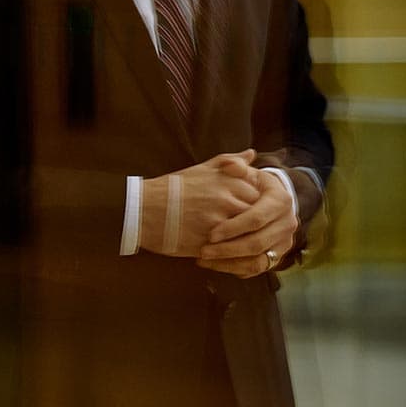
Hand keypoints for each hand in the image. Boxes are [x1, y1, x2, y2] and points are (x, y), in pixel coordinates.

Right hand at [139, 150, 264, 255]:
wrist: (143, 209)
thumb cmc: (172, 188)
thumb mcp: (201, 168)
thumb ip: (229, 161)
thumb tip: (251, 154)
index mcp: (229, 181)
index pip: (262, 195)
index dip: (257, 205)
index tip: (247, 210)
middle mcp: (228, 199)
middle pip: (258, 216)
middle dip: (254, 224)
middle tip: (247, 229)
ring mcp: (221, 221)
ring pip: (248, 235)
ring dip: (246, 239)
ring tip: (236, 241)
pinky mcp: (211, 242)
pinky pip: (233, 250)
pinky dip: (233, 252)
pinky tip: (226, 251)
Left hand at [198, 172, 297, 278]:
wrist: (269, 197)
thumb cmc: (251, 183)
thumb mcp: (246, 172)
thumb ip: (235, 166)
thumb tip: (231, 165)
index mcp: (280, 201)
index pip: (257, 219)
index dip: (233, 228)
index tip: (210, 234)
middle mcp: (287, 224)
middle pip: (257, 243)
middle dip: (228, 249)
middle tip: (203, 251)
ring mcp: (284, 242)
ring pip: (258, 261)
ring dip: (229, 263)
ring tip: (204, 259)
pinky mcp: (277, 256)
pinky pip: (257, 269)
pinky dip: (235, 269)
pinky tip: (213, 265)